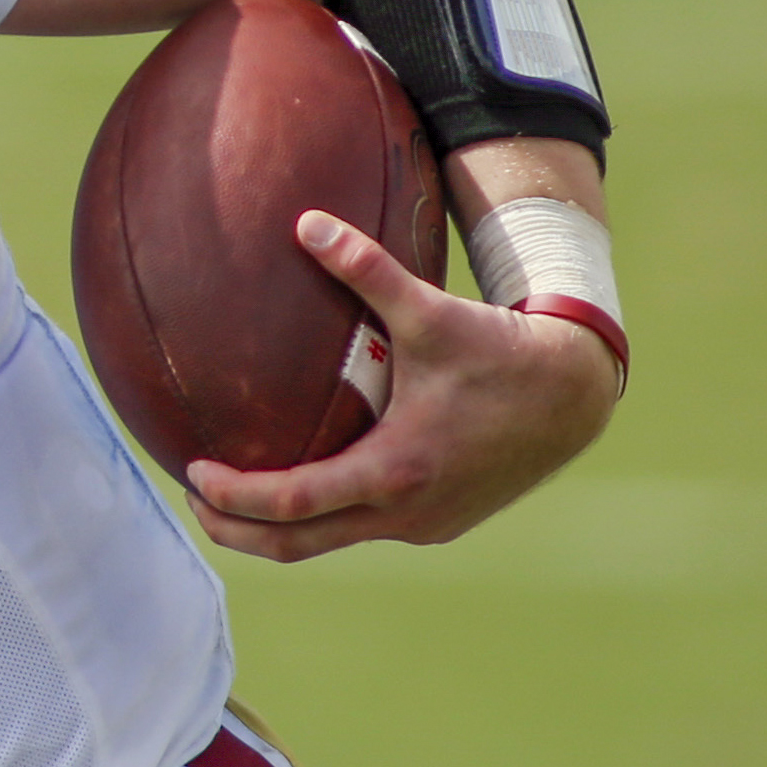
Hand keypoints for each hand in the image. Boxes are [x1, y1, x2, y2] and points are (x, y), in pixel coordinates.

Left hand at [186, 210, 619, 562]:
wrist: (573, 393)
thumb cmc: (500, 351)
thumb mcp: (430, 311)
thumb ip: (366, 269)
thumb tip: (305, 220)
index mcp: (395, 470)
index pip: (292, 503)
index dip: (234, 496)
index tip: (192, 470)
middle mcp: (407, 512)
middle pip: (296, 546)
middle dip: (236, 530)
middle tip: (192, 499)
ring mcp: (424, 524)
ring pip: (331, 542)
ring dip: (278, 526)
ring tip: (231, 493)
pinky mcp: (438, 522)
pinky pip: (364, 528)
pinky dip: (324, 516)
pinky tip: (301, 481)